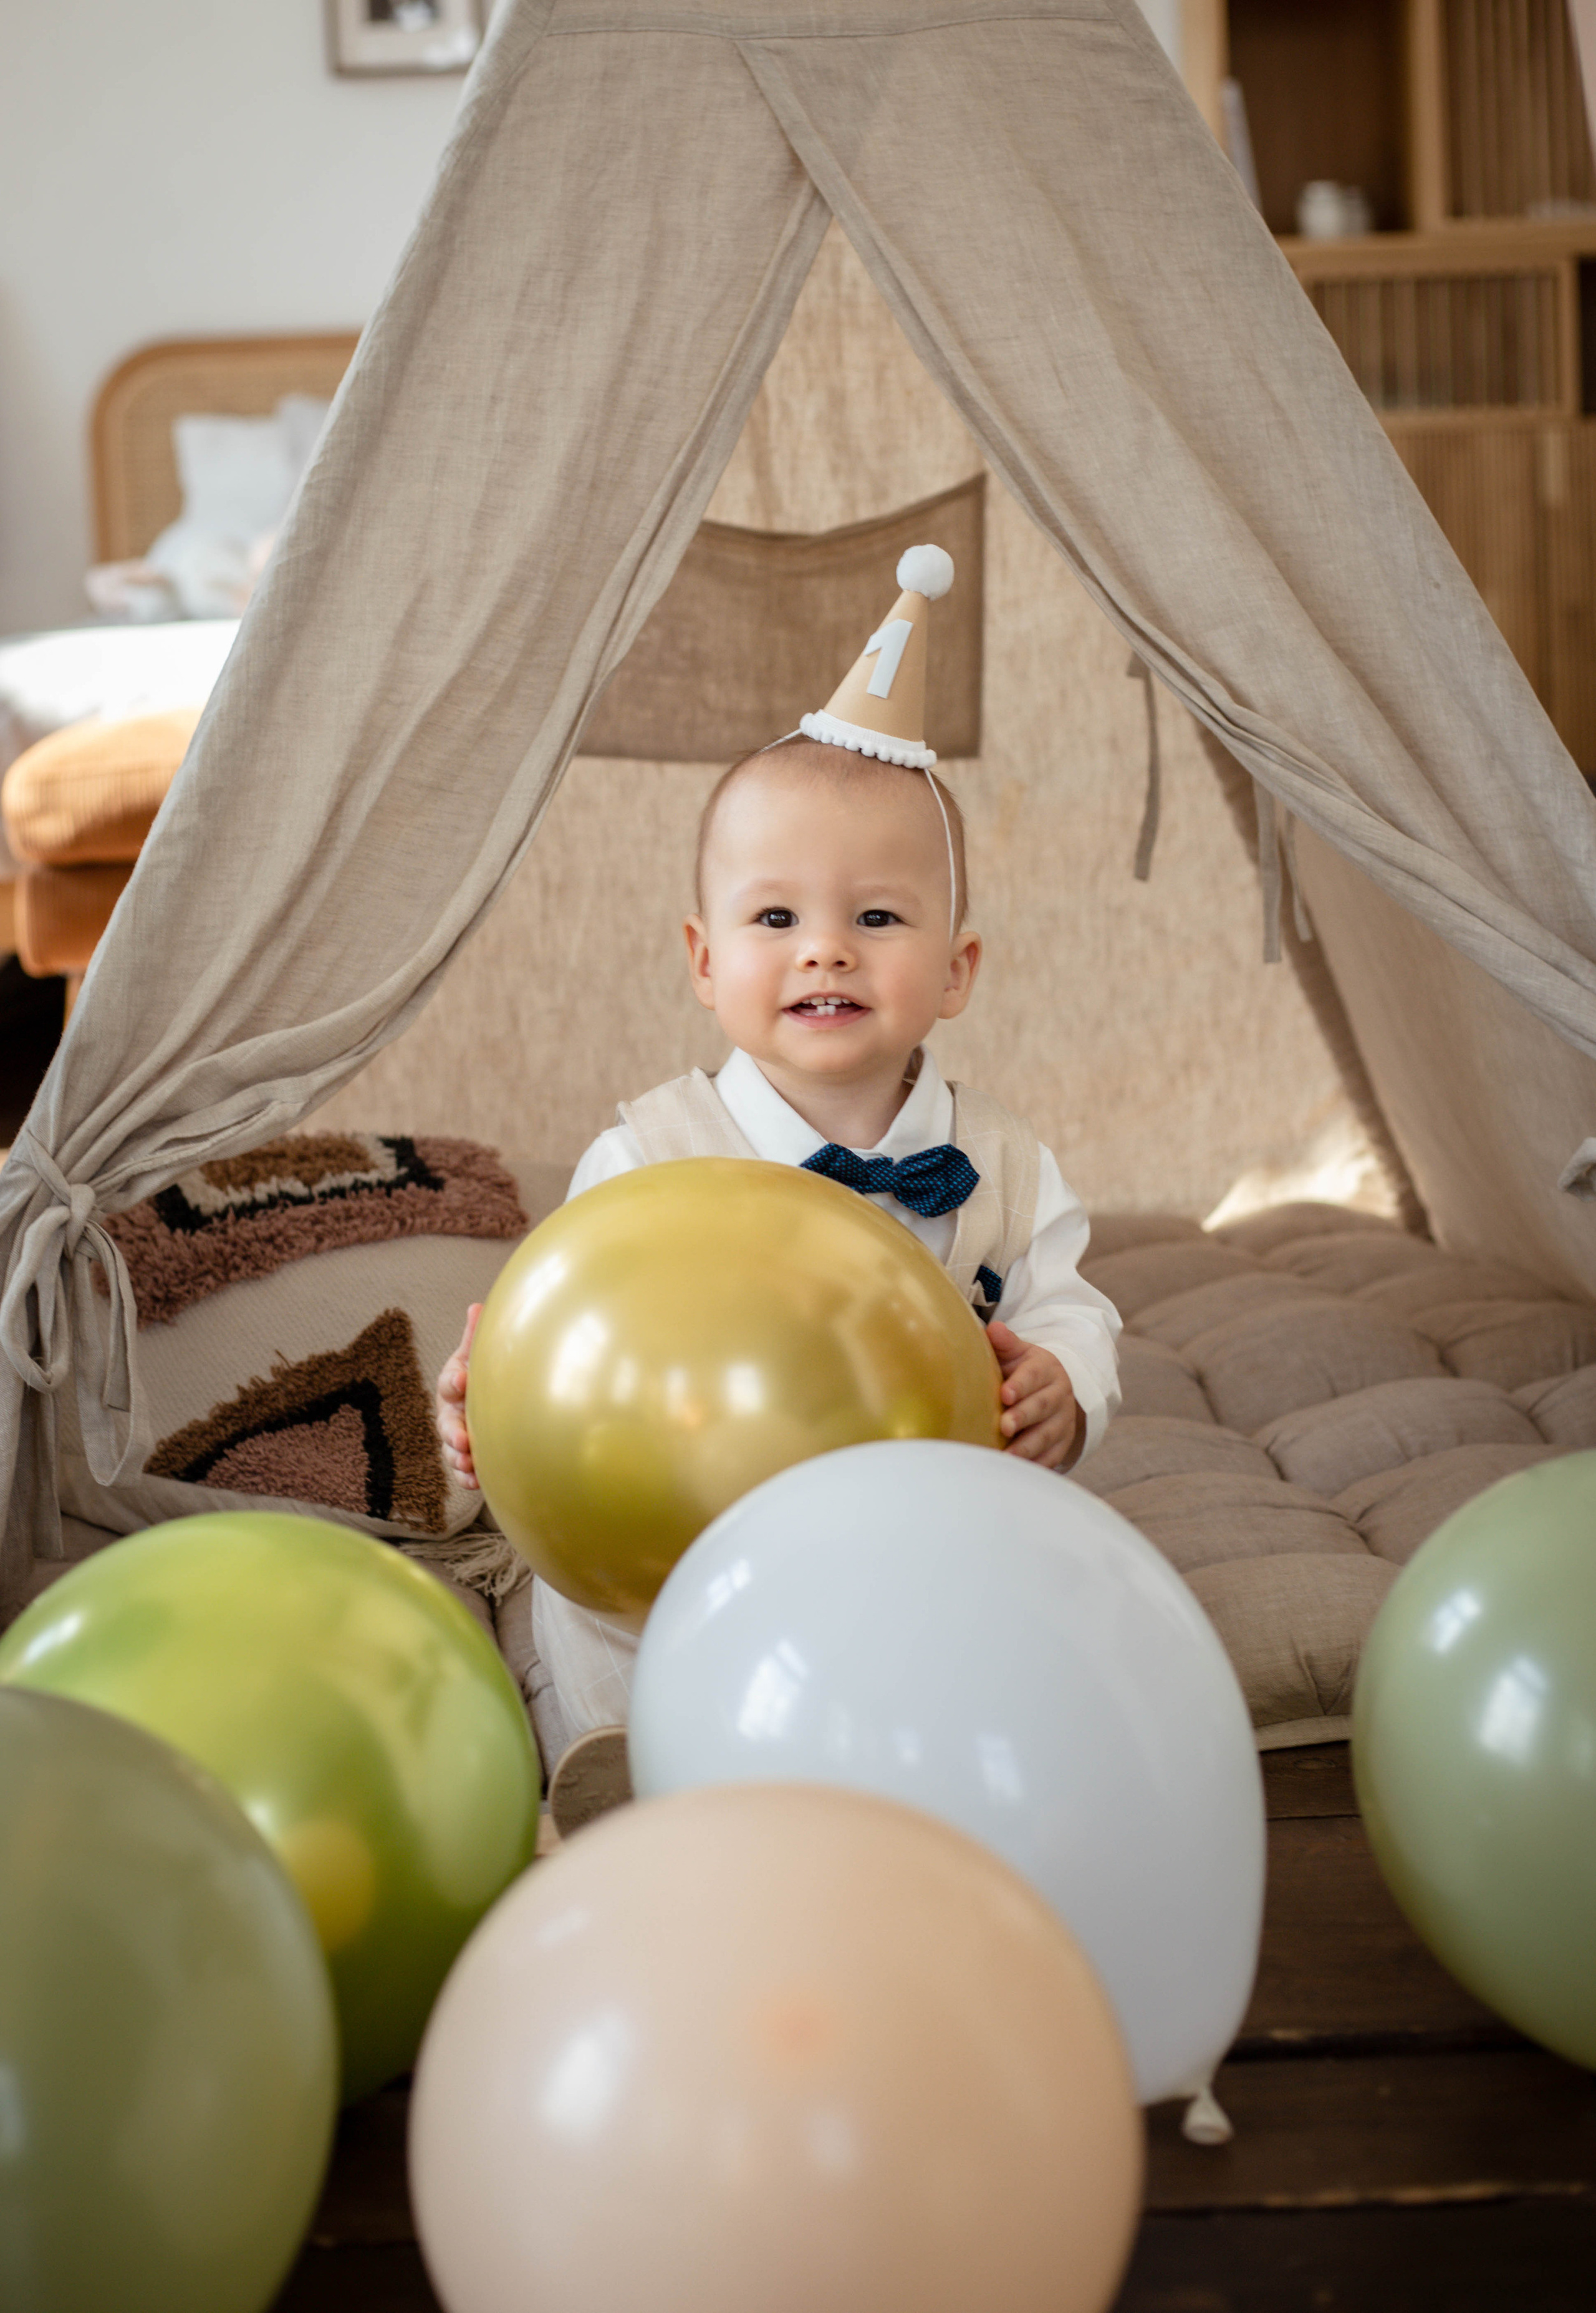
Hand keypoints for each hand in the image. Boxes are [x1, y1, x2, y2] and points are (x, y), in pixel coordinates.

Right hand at [436, 1304, 481, 1487]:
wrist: (484, 1401)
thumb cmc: (478, 1375)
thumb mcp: (476, 1356)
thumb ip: (474, 1337)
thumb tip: (477, 1305)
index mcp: (453, 1385)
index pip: (450, 1382)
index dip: (455, 1380)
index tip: (463, 1379)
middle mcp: (450, 1414)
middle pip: (446, 1424)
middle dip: (453, 1432)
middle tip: (462, 1439)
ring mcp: (456, 1437)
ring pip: (451, 1451)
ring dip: (459, 1459)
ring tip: (469, 1464)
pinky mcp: (467, 1457)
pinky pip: (462, 1471)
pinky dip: (467, 1478)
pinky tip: (476, 1482)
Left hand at [987, 1320, 1083, 1470]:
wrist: (1054, 1389)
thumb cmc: (1023, 1370)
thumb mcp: (1017, 1352)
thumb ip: (1005, 1342)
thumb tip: (993, 1329)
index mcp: (1046, 1368)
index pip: (1033, 1376)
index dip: (1020, 1385)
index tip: (1004, 1394)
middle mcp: (1059, 1395)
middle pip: (1042, 1407)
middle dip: (1024, 1417)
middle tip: (1004, 1427)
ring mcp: (1063, 1421)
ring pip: (1048, 1435)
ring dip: (1028, 1446)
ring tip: (1007, 1457)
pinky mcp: (1062, 1444)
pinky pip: (1052, 1457)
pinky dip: (1037, 1465)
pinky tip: (1018, 1472)